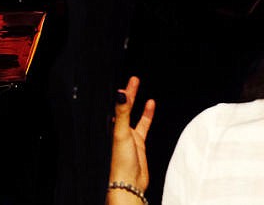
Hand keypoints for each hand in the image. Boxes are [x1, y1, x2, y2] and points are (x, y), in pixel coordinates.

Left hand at [108, 76, 154, 202]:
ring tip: (141, 90)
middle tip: (135, 80)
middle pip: (124, 107)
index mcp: (112, 127)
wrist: (129, 183)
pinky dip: (147, 115)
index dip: (124, 92)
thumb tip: (121, 92)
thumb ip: (122, 112)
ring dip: (137, 103)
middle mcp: (119, 130)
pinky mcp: (139, 143)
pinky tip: (150, 107)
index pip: (117, 105)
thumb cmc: (121, 162)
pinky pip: (143, 125)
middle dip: (130, 94)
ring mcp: (129, 136)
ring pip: (133, 115)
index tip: (130, 81)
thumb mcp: (121, 132)